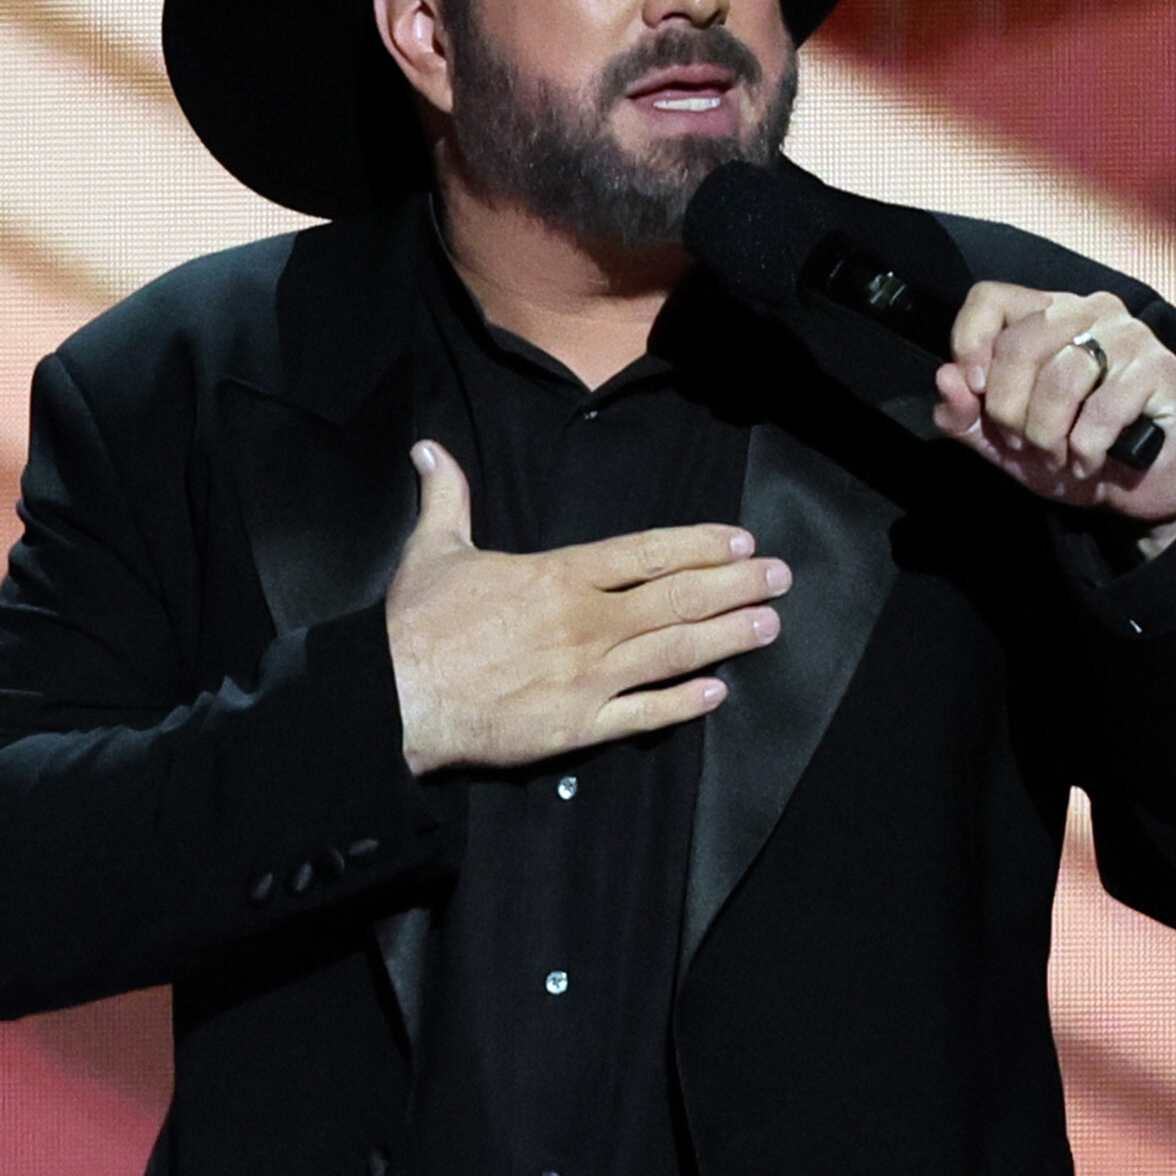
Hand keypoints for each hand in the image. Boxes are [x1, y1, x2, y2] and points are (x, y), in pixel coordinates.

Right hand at [384, 441, 787, 775]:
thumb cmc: (416, 624)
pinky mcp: (577, 726)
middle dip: (735, 586)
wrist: (395, 697)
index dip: (699, 546)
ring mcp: (587, 677)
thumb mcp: (433, 549)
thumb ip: (448, 497)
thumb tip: (429, 449)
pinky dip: (683, 704)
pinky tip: (718, 693)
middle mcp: (586, 623)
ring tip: (768, 626)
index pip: (645, 554)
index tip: (740, 541)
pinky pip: (643, 715)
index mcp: (559, 576)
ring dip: (726, 638)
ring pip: (673, 653)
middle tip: (780, 578)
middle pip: (676, 599)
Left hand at [929, 282, 1175, 553]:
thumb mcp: (1005, 443)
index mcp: (1046, 315)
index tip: (976, 390)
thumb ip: (968, 414)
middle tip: (1021, 444)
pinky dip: (1085, 448)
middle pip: (1022, 341)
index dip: (971, 342)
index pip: (991, 298)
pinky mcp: (1161, 369)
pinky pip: (1103, 409)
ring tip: (1057, 457)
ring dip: (1047, 433)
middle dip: (1009, 407)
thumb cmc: (1072, 452)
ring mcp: (1129, 335)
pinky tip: (1088, 462)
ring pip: (1061, 376)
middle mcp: (1089, 311)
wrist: (1139, 490)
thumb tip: (946, 379)